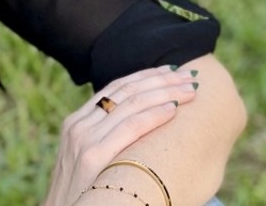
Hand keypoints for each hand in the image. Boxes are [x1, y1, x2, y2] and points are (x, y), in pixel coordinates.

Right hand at [41, 65, 198, 205]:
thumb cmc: (82, 195)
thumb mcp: (85, 160)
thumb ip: (104, 140)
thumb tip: (139, 130)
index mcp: (76, 122)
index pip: (116, 87)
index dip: (146, 76)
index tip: (171, 71)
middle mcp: (78, 125)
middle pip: (126, 90)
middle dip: (161, 80)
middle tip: (189, 76)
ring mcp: (84, 139)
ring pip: (131, 103)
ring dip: (165, 92)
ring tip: (190, 89)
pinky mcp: (93, 156)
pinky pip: (130, 126)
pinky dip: (153, 115)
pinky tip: (173, 109)